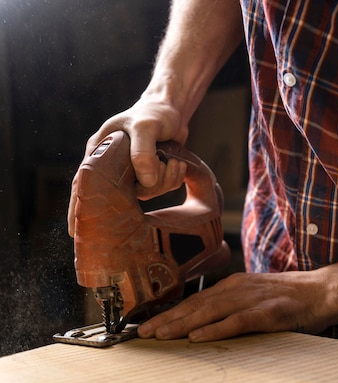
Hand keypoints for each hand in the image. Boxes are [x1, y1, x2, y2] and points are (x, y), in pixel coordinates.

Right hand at [67, 98, 187, 236]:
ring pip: (147, 192)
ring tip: (171, 158)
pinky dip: (173, 177)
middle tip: (160, 170)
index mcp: (100, 152)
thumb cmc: (153, 113)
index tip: (74, 232)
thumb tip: (145, 182)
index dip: (78, 209)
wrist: (173, 110)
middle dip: (148, 186)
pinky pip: (161, 188)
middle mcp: (113, 165)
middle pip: (122, 194)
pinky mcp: (150, 176)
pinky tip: (177, 162)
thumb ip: (142, 153)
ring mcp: (132, 173)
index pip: (82, 184)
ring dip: (165, 178)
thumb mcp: (145, 127)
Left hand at [137, 271, 331, 341]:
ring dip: (183, 324)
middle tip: (143, 334)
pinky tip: (198, 337)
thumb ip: (232, 304)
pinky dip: (216, 329)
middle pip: (197, 305)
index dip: (171, 313)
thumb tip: (205, 320)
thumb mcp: (255, 295)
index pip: (196, 300)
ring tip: (161, 335)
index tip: (149, 325)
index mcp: (234, 285)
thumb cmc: (289, 297)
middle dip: (168, 319)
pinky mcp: (267, 313)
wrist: (322, 291)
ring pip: (211, 312)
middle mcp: (238, 288)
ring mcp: (253, 299)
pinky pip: (237, 322)